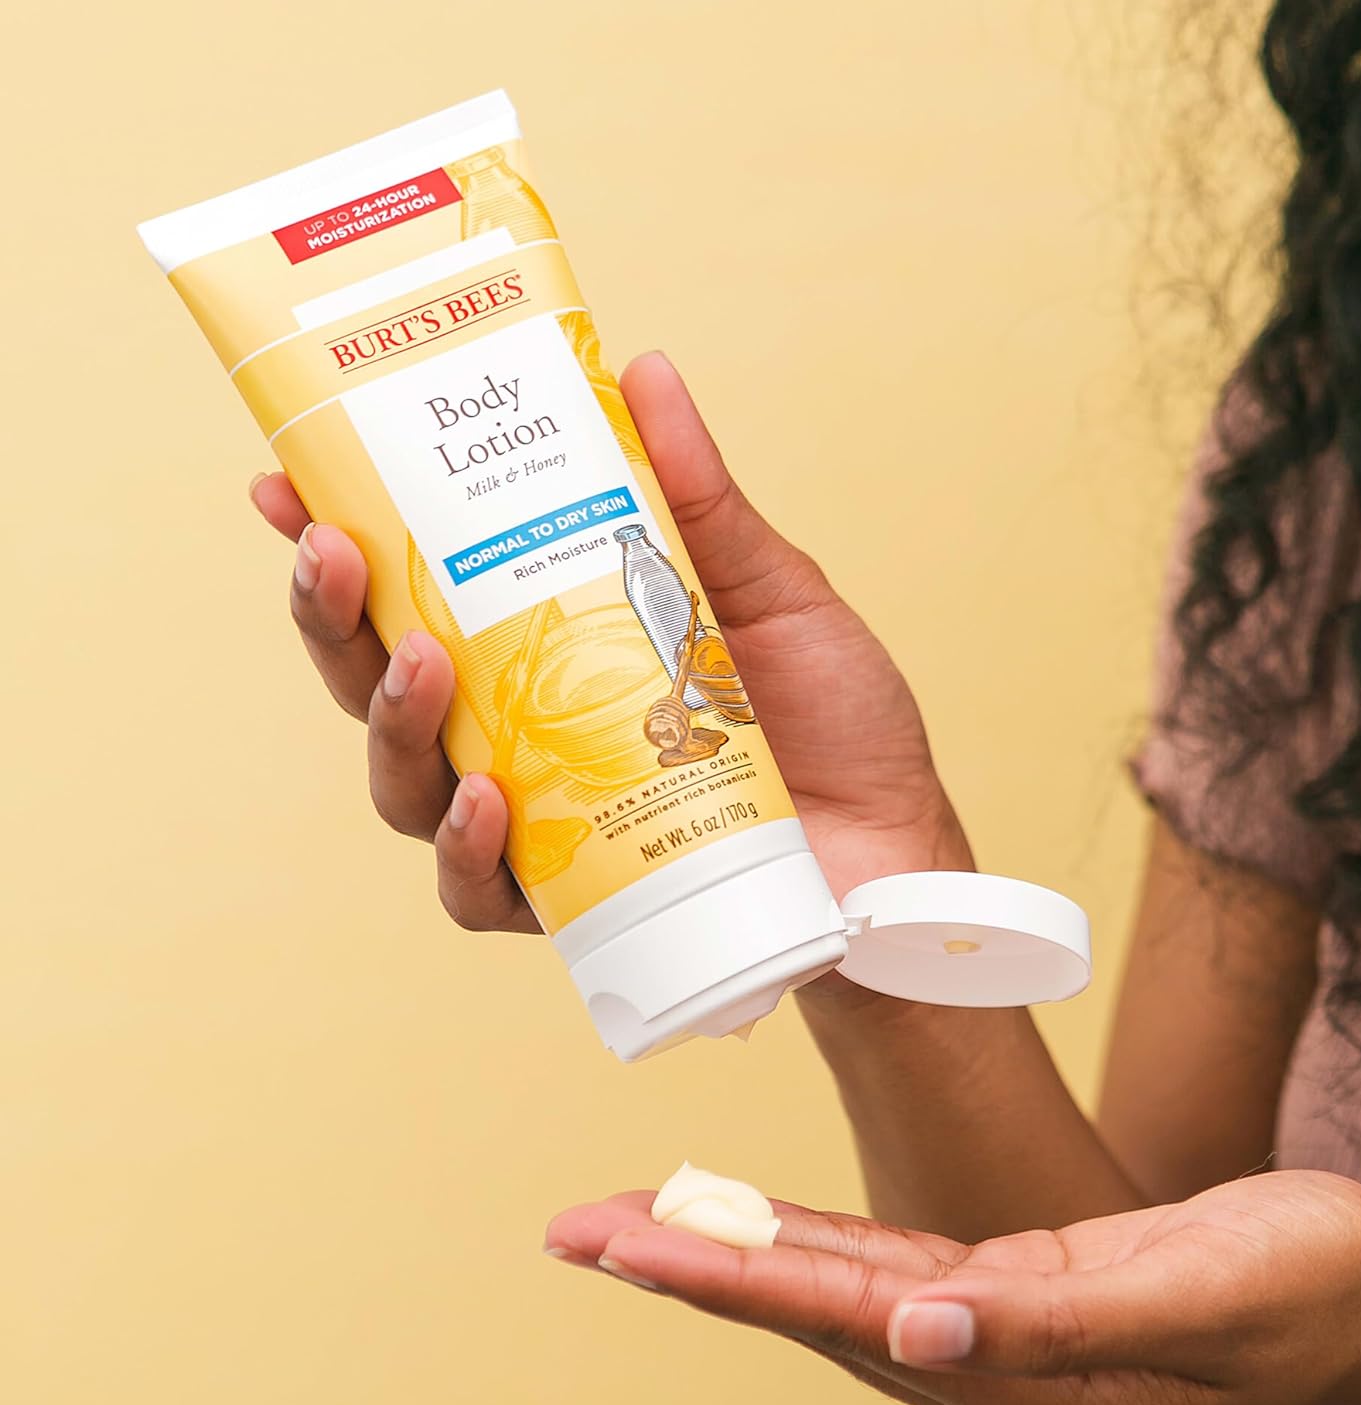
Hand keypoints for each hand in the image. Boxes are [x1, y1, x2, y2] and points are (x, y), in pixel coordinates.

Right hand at [250, 351, 969, 936]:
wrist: (894, 836)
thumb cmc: (831, 715)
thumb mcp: (768, 587)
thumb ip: (698, 499)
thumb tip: (645, 370)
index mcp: (548, 645)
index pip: (422, 590)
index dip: (342, 540)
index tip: (287, 480)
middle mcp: (522, 729)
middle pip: (382, 679)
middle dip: (335, 619)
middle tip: (333, 555)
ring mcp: (539, 816)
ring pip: (407, 781)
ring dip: (390, 719)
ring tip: (422, 661)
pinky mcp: (571, 899)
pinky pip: (479, 888)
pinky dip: (468, 849)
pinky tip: (487, 800)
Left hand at [546, 1171, 1360, 1404]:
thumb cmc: (1301, 1287)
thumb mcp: (1194, 1294)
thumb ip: (1053, 1322)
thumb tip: (919, 1328)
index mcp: (1021, 1372)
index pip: (833, 1314)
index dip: (720, 1274)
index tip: (622, 1242)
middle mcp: (987, 1364)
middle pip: (803, 1306)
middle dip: (684, 1265)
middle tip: (579, 1230)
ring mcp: (997, 1333)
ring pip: (831, 1290)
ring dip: (728, 1254)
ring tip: (636, 1221)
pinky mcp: (1018, 1292)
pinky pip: (886, 1270)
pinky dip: (809, 1246)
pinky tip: (760, 1229)